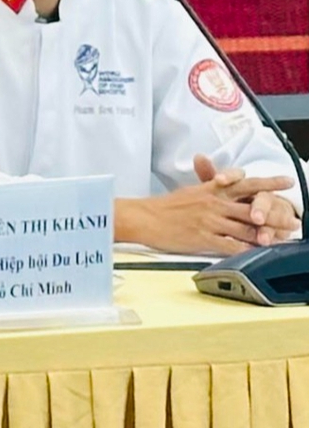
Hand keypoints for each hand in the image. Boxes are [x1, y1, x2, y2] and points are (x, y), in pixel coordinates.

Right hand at [114, 154, 295, 254]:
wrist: (143, 217)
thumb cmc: (163, 206)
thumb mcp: (190, 190)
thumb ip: (210, 185)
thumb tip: (226, 182)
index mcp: (211, 190)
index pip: (245, 183)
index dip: (268, 182)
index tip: (285, 182)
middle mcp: (214, 203)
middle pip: (252, 206)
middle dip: (276, 213)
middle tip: (293, 218)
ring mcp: (210, 221)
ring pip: (247, 228)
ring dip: (267, 235)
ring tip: (282, 238)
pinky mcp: (204, 238)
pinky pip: (232, 245)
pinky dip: (247, 250)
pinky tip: (258, 254)